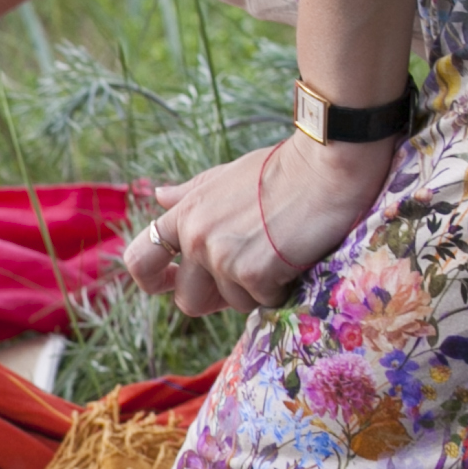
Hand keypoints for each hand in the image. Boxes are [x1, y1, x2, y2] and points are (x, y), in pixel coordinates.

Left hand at [121, 134, 398, 316]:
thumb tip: (159, 196)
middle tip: (248, 277)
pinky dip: (281, 288)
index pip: (140, 259)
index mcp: (185, 214)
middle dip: (217, 298)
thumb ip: (191, 194)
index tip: (168, 284)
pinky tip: (295, 256)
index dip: (150, 280)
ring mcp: (221, 256)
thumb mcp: (227, 175)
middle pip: (187, 299)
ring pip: (231, 303)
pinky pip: (262, 302)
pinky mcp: (251, 272)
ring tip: (279, 254)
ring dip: (256, 290)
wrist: (328, 165)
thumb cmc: (284, 169)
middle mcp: (195, 237)